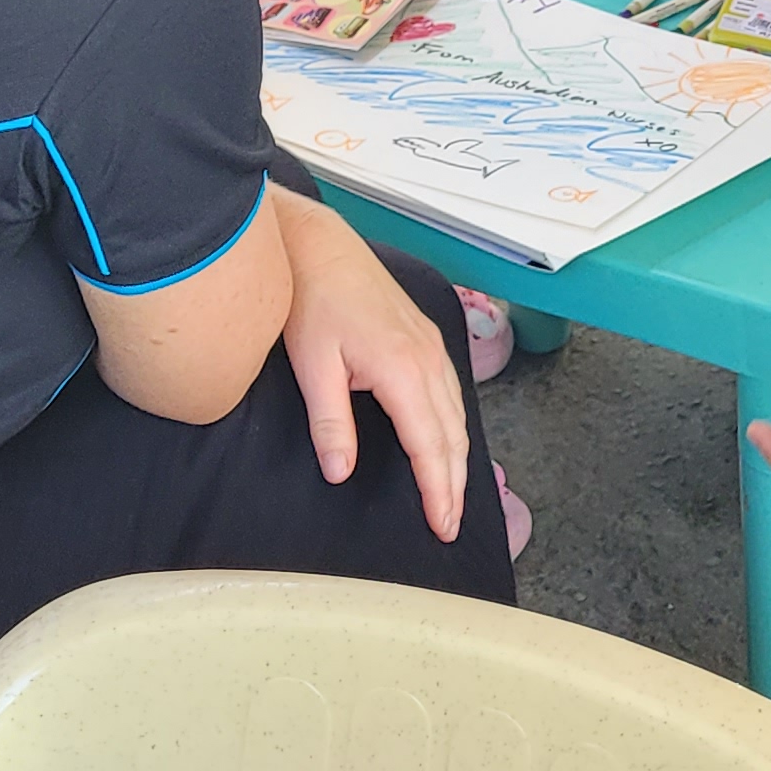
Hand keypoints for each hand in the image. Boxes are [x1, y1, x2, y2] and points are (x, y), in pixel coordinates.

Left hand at [276, 203, 474, 540]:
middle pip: (452, 435)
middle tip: (449, 525)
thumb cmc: (311, 300)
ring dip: (458, 458)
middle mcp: (427, 358)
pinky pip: (452, 392)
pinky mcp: (425, 336)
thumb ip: (330, 423)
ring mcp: (431, 345)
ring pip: (457, 414)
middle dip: (454, 485)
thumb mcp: (313, 366)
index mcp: (403, 369)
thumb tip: (341, 472)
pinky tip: (446, 442)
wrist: (317, 245)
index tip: (441, 526)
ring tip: (452, 495)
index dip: (436, 490)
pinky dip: (454, 427)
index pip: (429, 445)